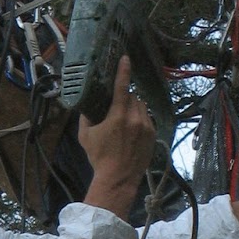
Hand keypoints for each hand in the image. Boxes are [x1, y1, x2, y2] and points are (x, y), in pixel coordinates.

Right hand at [79, 57, 155, 219]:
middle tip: (115, 109)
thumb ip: (86, 116)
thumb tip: (86, 103)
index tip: (125, 59)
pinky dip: (139, 120)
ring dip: (133, 108)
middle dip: (125, 98)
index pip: (122, 87)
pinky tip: (131, 132)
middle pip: (133, 96)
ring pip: (141, 107)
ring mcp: (146, 127)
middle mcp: (135, 118)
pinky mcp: (153, 135)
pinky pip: (147, 119)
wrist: (118, 179)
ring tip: (123, 122)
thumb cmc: (99, 157)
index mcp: (117, 116)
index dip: (123, 71)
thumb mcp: (85, 135)